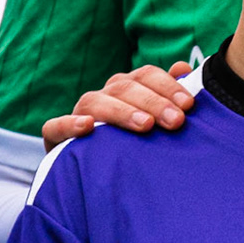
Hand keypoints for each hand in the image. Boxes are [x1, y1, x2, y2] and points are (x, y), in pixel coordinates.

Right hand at [43, 62, 194, 149]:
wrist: (98, 175)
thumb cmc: (136, 143)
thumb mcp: (157, 120)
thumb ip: (169, 95)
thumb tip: (182, 67)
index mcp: (128, 88)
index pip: (146, 75)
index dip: (168, 86)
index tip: (188, 105)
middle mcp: (104, 96)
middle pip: (126, 87)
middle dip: (154, 102)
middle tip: (176, 121)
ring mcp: (79, 114)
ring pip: (95, 102)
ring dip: (122, 112)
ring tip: (145, 126)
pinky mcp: (57, 136)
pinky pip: (55, 126)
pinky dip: (70, 124)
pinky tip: (87, 126)